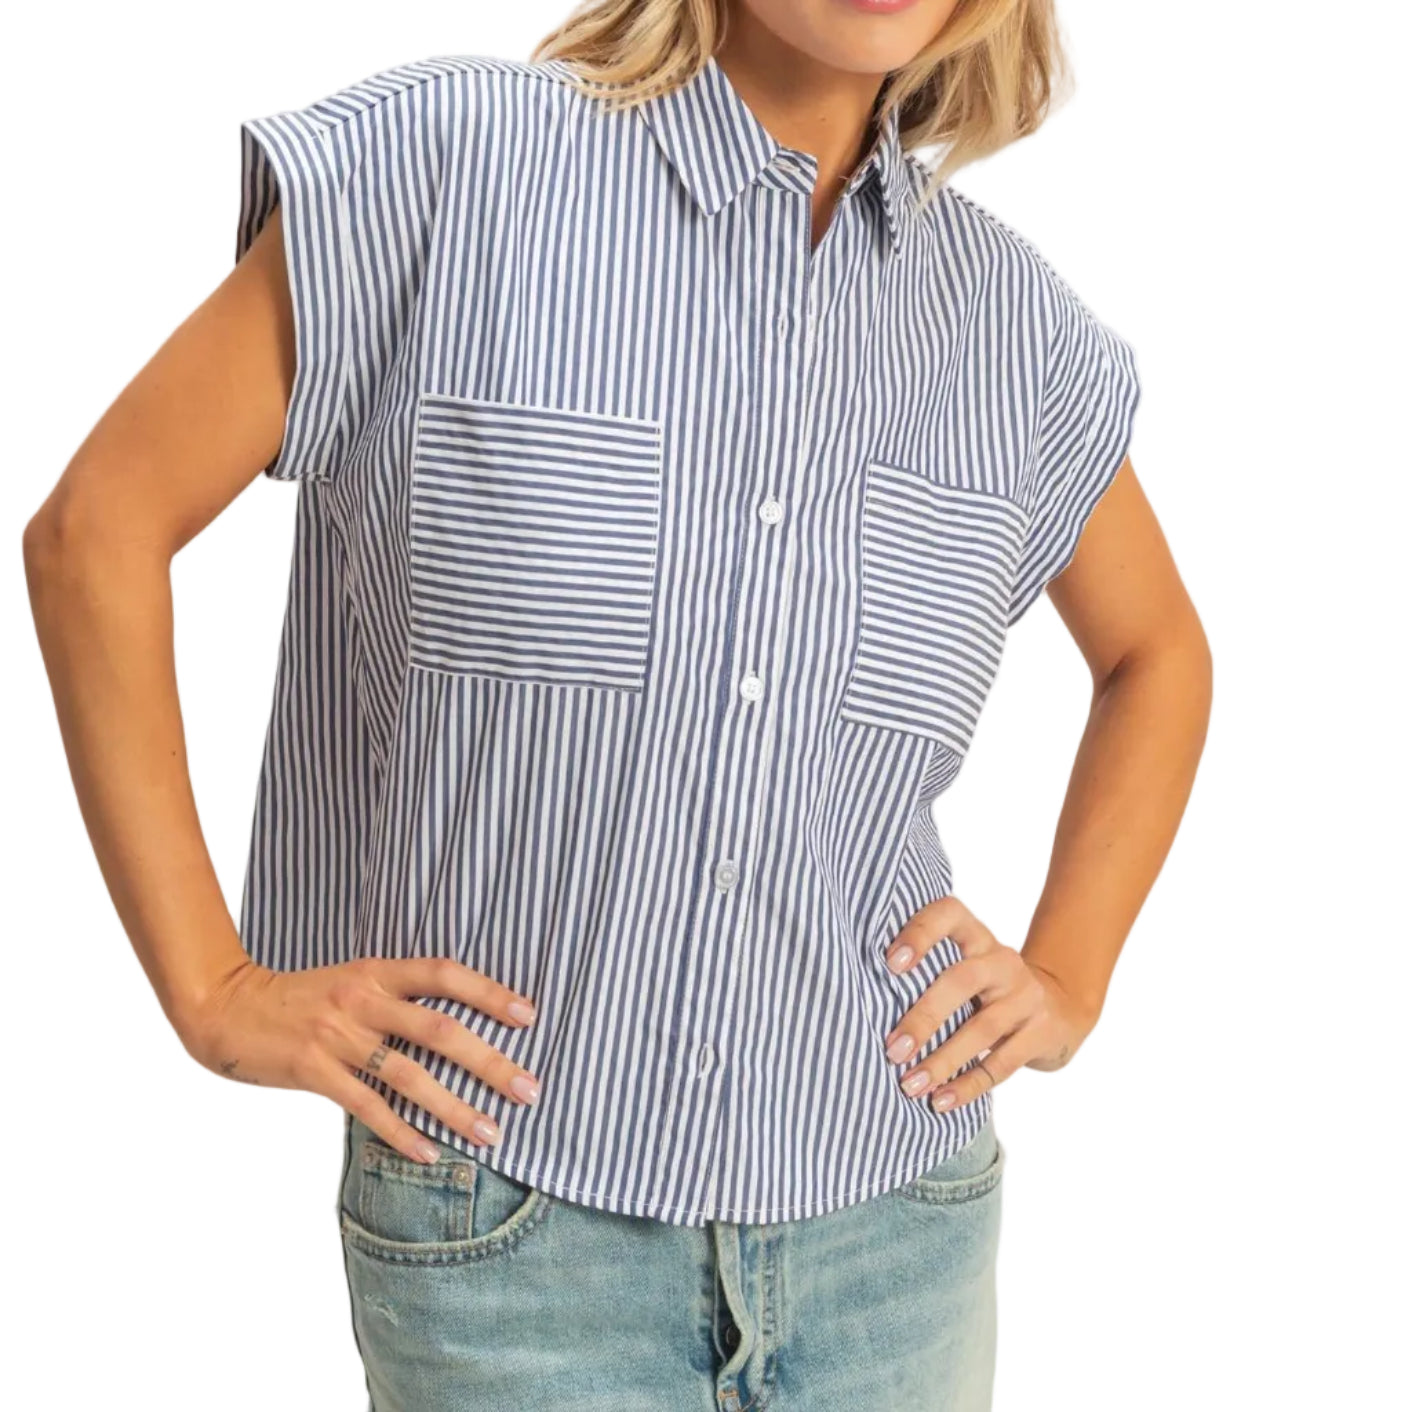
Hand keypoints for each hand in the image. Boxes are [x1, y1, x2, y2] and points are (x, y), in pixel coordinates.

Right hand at [180, 956, 541, 1163]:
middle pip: (439, 1029)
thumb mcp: (352, 982)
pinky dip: (403, 1132)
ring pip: (409, 1075)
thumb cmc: (302, 999)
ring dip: (454, 1108)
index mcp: (376, 972)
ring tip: (491, 1134)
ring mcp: (337, 1035)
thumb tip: (457, 1024)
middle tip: (529, 1088)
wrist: (228, 1008)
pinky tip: (431, 1154)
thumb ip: (396, 997)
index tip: (530, 1016)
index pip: (444, 975)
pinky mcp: (312, 1070)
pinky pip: (368, 1106)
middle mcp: (362, 999)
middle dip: (489, 1061)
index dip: (489, 993)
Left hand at [881, 895, 1096, 1111]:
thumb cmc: (984, 990)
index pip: (948, 914)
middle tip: (892, 1050)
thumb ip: (927, 973)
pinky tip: (941, 1102)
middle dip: (923, 1018)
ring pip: (981, 1028)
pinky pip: (1002, 1063)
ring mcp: (1026, 995)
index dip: (920, 933)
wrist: (1059, 1007)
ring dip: (942, 1061)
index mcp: (975, 936)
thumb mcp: (964, 968)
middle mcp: (1002, 960)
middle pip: (961, 980)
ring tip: (910, 1085)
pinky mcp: (1042, 1031)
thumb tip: (859, 1003)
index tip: (890, 963)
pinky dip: (968, 1086)